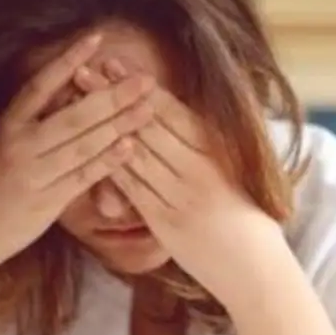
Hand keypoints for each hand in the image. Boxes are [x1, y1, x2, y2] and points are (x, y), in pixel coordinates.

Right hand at [0, 34, 155, 272]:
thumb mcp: (2, 144)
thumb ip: (33, 120)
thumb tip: (72, 88)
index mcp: (5, 125)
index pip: (40, 85)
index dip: (68, 59)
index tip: (96, 37)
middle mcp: (18, 146)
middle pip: (73, 115)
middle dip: (113, 96)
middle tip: (144, 79)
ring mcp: (33, 174)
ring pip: (83, 144)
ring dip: (119, 125)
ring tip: (148, 108)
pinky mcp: (46, 202)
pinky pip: (83, 177)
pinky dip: (108, 161)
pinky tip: (130, 146)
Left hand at [79, 60, 287, 306]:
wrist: (257, 271)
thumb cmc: (251, 220)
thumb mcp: (241, 173)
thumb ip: (215, 146)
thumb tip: (188, 114)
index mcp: (220, 152)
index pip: (173, 112)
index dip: (140, 86)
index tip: (116, 63)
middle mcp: (200, 170)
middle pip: (148, 125)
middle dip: (113, 96)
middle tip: (84, 69)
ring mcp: (182, 197)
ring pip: (136, 153)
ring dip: (102, 125)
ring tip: (78, 102)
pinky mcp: (167, 223)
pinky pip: (133, 189)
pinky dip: (111, 165)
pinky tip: (89, 148)